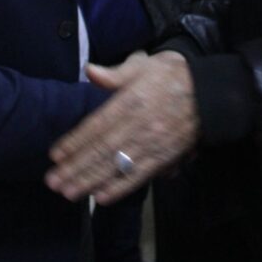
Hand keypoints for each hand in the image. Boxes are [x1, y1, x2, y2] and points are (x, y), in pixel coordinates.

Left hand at [44, 51, 198, 203]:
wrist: (209, 91)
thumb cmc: (170, 74)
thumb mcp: (143, 64)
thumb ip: (115, 73)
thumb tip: (89, 71)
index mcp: (131, 100)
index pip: (97, 124)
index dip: (75, 141)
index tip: (55, 154)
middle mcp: (140, 124)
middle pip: (103, 149)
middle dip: (76, 167)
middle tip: (53, 182)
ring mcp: (153, 143)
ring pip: (117, 165)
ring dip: (92, 181)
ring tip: (69, 192)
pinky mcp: (165, 157)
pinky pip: (140, 175)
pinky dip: (121, 188)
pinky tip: (102, 197)